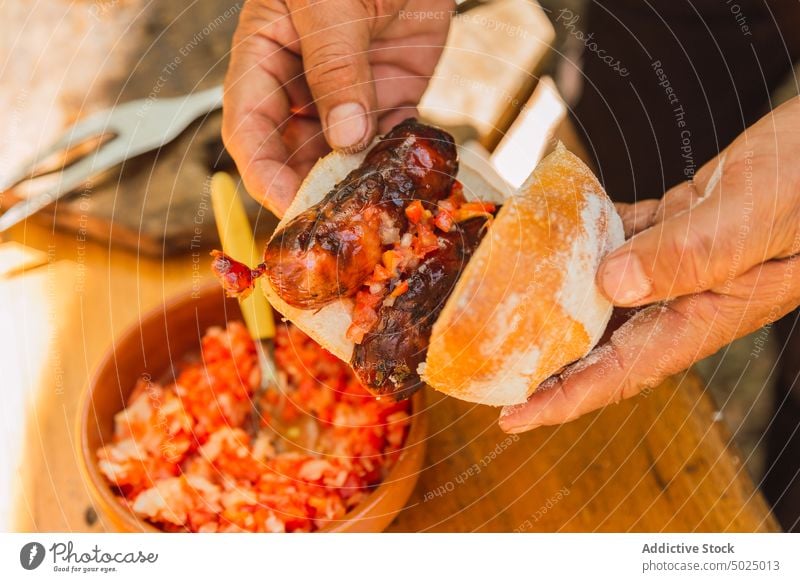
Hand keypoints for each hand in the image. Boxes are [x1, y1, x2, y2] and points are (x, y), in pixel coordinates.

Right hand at [222, 0, 452, 216]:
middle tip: (333, 224)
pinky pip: (388, 140)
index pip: (249, 126)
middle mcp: (301, 82)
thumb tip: (346, 137)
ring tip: (370, 213)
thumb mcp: (331, 3)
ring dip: (354, 184)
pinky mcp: (391, 94)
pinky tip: (403, 184)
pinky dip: (395, 164)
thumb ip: (335, 67)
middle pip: (293, 151)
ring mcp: (347, 92)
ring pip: (341, 154)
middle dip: (309, 188)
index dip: (263, 171)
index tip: (288, 204)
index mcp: (264, 55)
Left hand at [500, 97, 799, 432]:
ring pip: (601, 292)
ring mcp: (676, 264)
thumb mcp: (751, 220)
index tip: (511, 417)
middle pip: (598, 342)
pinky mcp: (673, 228)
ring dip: (553, 297)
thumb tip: (611, 284)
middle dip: (543, 358)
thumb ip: (686, 255)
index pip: (619, 375)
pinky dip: (582, 238)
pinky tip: (550, 229)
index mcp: (701, 316)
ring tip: (502, 299)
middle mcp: (682, 298)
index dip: (563, 400)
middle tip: (486, 360)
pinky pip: (616, 241)